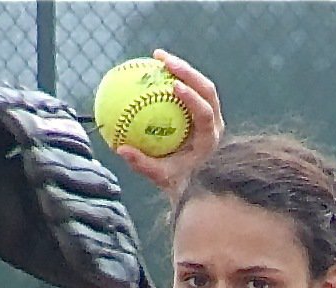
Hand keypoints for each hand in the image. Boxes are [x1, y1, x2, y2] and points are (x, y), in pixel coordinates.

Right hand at [116, 49, 224, 200]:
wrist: (195, 184)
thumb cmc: (178, 182)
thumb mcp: (159, 177)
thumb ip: (142, 164)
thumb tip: (120, 149)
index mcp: (209, 139)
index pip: (205, 114)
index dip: (192, 98)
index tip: (174, 86)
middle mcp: (216, 124)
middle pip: (208, 90)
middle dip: (188, 72)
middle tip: (164, 62)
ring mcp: (212, 116)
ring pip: (201, 85)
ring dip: (182, 68)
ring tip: (158, 56)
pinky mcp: (204, 111)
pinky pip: (191, 89)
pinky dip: (175, 77)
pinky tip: (155, 68)